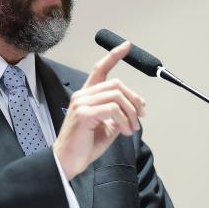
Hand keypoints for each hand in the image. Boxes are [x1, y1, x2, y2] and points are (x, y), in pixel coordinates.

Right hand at [53, 41, 145, 179]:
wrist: (67, 162)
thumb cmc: (84, 145)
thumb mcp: (106, 127)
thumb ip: (117, 114)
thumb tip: (134, 109)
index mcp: (87, 95)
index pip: (100, 69)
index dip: (114, 56)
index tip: (126, 45)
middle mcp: (83, 95)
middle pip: (117, 84)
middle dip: (135, 99)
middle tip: (141, 116)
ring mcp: (82, 103)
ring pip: (117, 96)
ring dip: (131, 113)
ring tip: (132, 128)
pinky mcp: (84, 113)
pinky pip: (113, 109)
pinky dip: (124, 120)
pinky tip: (124, 131)